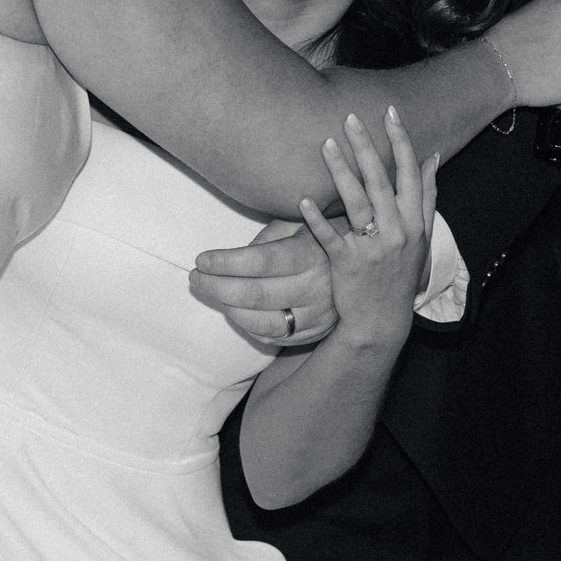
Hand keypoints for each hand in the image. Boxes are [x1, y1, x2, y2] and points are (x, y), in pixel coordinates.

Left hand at [192, 220, 337, 347]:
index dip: (226, 263)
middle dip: (217, 286)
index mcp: (311, 254)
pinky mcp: (314, 333)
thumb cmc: (320, 236)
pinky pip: (273, 337)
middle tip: (195, 277)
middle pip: (256, 295)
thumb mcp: (297, 223)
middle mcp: (317, 288)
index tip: (201, 259)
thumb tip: (234, 260)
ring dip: (228, 308)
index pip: (261, 262)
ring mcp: (317, 316)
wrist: (364, 267)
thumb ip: (267, 239)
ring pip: (262, 322)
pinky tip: (233, 310)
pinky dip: (247, 325)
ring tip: (210, 292)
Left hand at [297, 109, 437, 354]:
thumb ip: (426, 196)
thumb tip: (431, 156)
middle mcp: (397, 232)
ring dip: (341, 171)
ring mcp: (372, 248)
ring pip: (356, 202)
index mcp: (415, 222)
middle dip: (366, 147)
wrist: (382, 321)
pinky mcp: (347, 264)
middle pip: (381, 181)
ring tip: (326, 143)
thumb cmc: (401, 273)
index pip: (410, 173)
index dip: (401, 141)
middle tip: (349, 117)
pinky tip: (303, 199)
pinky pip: (330, 237)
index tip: (390, 112)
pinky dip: (317, 218)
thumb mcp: (422, 237)